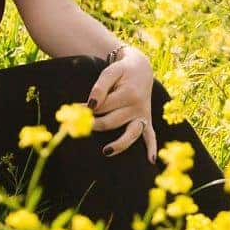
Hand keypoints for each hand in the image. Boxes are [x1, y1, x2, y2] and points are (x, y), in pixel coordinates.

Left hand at [88, 47, 157, 161]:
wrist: (141, 68)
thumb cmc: (122, 71)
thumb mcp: (110, 72)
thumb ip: (99, 87)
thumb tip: (91, 105)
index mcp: (129, 94)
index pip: (103, 107)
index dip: (87, 108)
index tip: (76, 108)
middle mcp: (138, 107)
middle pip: (112, 122)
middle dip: (95, 123)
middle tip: (82, 124)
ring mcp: (143, 115)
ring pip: (131, 134)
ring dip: (119, 144)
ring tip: (105, 151)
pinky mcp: (147, 120)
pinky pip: (151, 135)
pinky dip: (152, 147)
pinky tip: (151, 160)